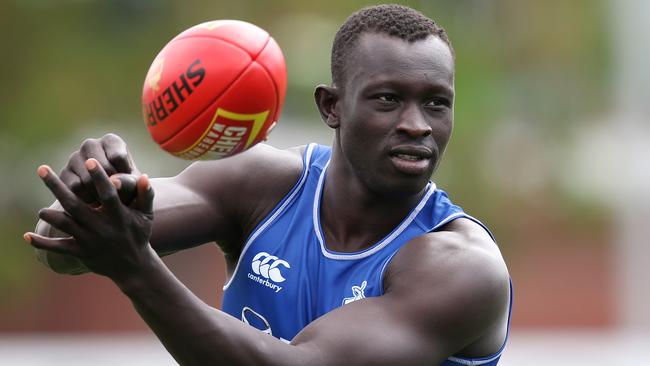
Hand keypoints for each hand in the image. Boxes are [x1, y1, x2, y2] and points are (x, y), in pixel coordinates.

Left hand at [25, 159, 154, 279]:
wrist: (133, 266)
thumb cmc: (139, 235)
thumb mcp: (146, 215)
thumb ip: (146, 195)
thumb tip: (144, 176)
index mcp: (118, 216)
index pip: (107, 194)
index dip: (99, 178)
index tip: (89, 161)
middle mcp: (102, 227)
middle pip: (75, 204)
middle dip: (57, 186)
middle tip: (42, 169)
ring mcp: (90, 241)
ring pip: (66, 225)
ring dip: (50, 216)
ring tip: (41, 209)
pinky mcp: (81, 253)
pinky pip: (59, 248)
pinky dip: (43, 243)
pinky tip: (27, 236)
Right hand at [61, 133, 138, 203]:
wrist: (111, 200)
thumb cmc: (128, 187)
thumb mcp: (133, 185)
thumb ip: (128, 182)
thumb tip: (114, 183)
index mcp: (111, 141)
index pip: (117, 157)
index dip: (124, 175)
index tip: (128, 184)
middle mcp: (90, 144)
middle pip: (100, 167)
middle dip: (110, 186)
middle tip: (117, 198)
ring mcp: (74, 157)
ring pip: (87, 178)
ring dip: (98, 195)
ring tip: (108, 202)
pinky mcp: (64, 173)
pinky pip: (75, 188)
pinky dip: (86, 199)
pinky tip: (95, 203)